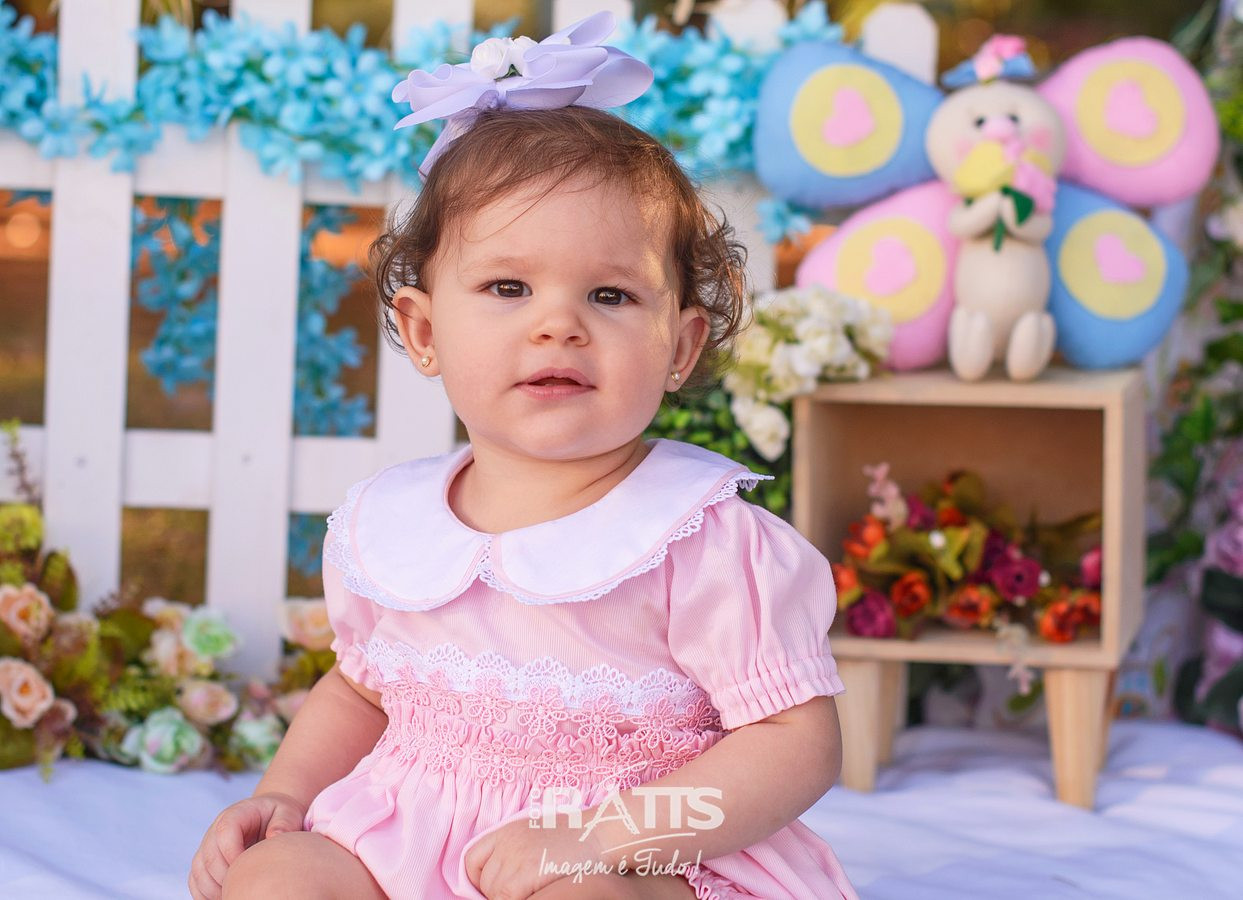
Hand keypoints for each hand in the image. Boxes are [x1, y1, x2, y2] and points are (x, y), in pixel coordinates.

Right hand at [188, 791, 307, 899]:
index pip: (224, 832)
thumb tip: (274, 836)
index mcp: (235, 815)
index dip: (234, 853)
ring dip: (215, 890)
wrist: (269, 817)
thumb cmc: (279, 816)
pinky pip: (196, 884)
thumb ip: (284, 823)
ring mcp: (206, 848)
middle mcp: (215, 831)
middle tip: (247, 889)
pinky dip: (206, 896)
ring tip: (239, 895)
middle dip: (226, 878)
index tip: (252, 869)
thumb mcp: (288, 812)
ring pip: (199, 873)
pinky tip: (228, 897)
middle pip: (209, 858)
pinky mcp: (203, 865)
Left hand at [464, 814, 606, 899]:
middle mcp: (506, 842)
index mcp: (507, 830)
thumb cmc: (575, 839)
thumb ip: (514, 849)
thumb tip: (501, 879)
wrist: (600, 834)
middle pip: (485, 880)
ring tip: (534, 892)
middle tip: (523, 892)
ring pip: (495, 893)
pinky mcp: (526, 873)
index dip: (478, 878)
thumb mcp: (537, 834)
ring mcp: (515, 856)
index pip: (471, 859)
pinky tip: (538, 894)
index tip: (493, 889)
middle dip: (498, 894)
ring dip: (510, 899)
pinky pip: (508, 899)